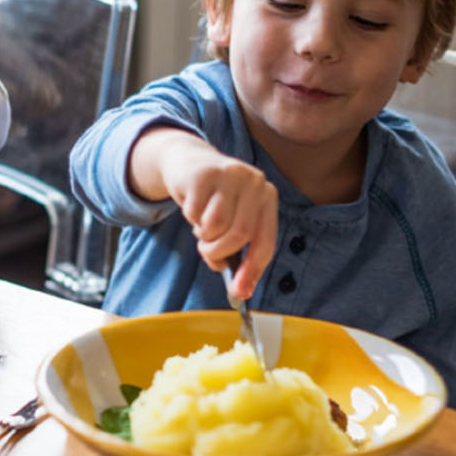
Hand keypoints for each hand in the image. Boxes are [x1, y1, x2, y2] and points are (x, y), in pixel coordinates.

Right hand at [130, 126, 276, 298]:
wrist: (188, 163)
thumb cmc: (213, 199)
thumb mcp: (231, 221)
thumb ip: (236, 252)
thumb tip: (238, 291)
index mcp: (267, 196)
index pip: (265, 242)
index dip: (252, 271)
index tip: (239, 292)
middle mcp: (254, 182)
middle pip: (240, 235)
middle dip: (218, 251)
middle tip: (207, 251)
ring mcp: (230, 175)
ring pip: (215, 225)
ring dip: (203, 235)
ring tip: (201, 224)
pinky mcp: (204, 174)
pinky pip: (194, 214)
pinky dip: (190, 218)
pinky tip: (192, 205)